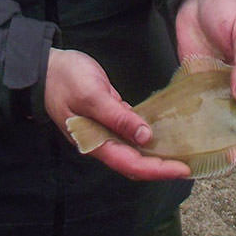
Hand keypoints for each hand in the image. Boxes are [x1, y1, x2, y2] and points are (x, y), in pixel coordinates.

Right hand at [44, 48, 190, 180]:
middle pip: (136, 162)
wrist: (46, 67)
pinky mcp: (108, 116)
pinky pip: (130, 132)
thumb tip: (145, 137)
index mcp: (95, 142)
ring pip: (134, 149)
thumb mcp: (92, 95)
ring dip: (156, 153)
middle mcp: (101, 141)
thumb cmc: (66, 79)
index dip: (158, 169)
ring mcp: (104, 130)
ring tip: (182, 151)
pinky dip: (146, 134)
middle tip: (190, 164)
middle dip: (162, 166)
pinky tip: (164, 130)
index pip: (132, 164)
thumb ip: (117, 117)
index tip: (182, 169)